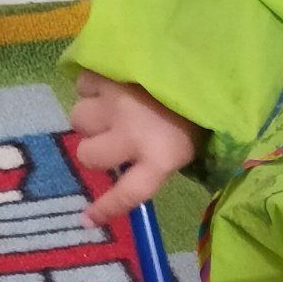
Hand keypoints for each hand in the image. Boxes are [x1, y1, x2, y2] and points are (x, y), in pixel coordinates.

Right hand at [70, 71, 202, 224]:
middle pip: (89, 155)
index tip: (87, 219)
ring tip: (111, 107)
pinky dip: (92, 87)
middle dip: (96, 149)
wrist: (203, 62)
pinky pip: (82, 86)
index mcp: (160, 158)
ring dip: (91, 117)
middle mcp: (132, 134)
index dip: (105, 208)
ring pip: (79, 119)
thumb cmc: (196, 110)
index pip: (127, 194)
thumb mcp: (184, 146)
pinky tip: (110, 83)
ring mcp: (115, 102)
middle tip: (110, 138)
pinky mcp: (106, 73)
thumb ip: (153, 162)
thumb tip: (123, 173)